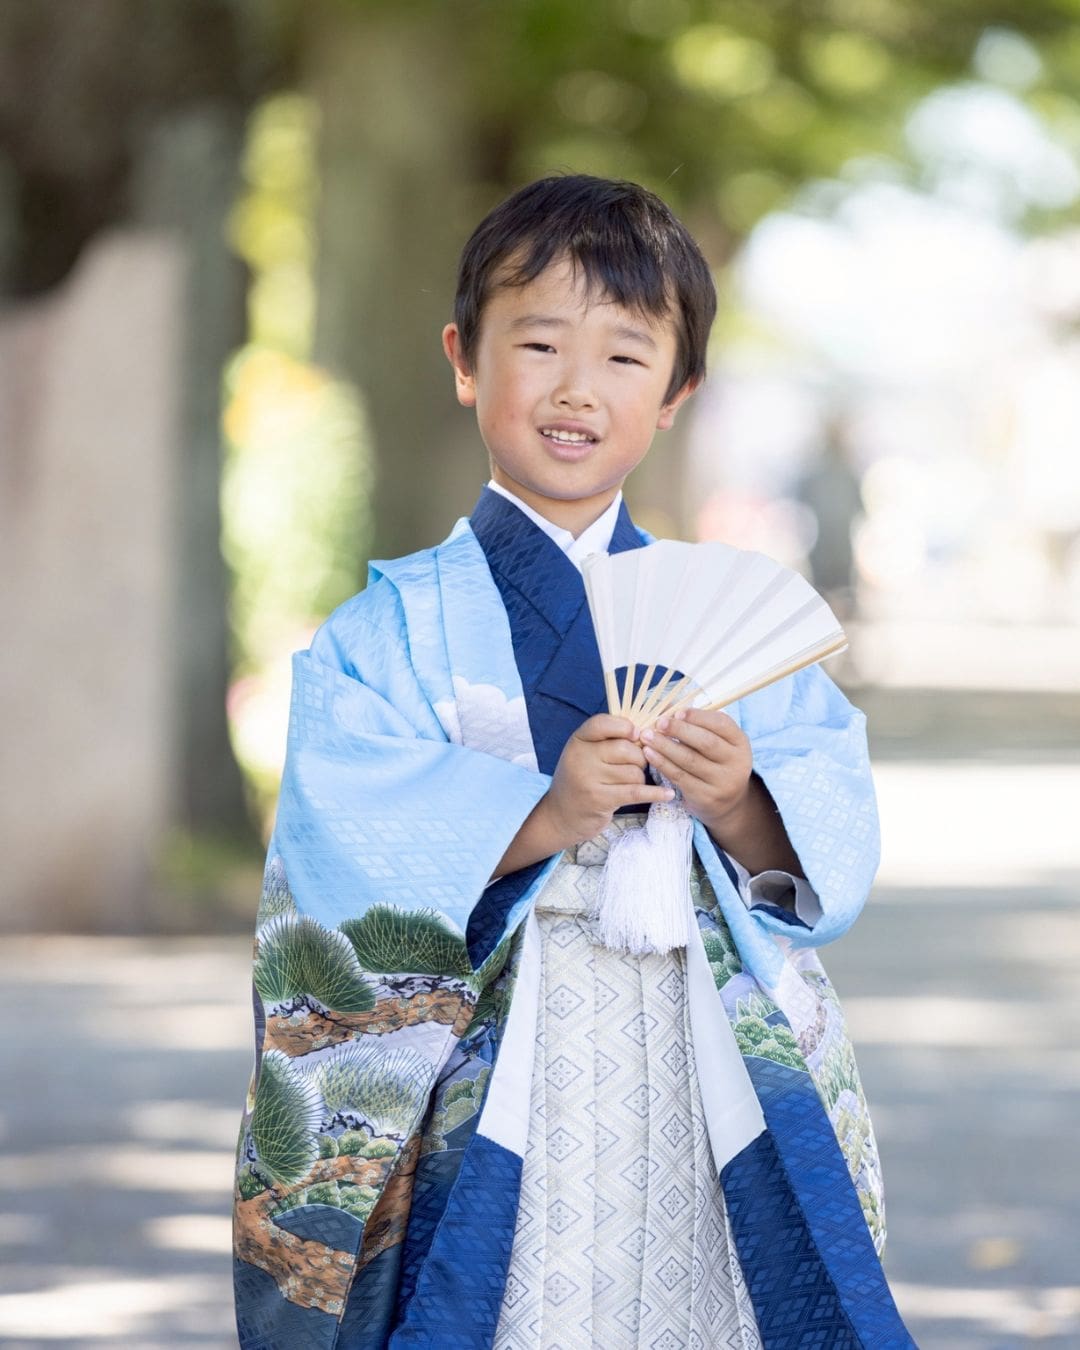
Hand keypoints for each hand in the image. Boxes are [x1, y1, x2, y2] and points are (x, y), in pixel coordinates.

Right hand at [546, 714, 675, 846]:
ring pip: (634, 772)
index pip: (603, 723)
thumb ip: (608, 740)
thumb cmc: (581, 779)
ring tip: (628, 783)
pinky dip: (654, 793)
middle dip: (639, 757)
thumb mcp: (586, 753)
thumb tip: (648, 731)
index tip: (636, 734)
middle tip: (635, 765)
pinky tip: (667, 794)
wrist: (560, 815)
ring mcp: (588, 779)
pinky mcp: (600, 800)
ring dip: (639, 778)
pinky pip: (636, 792)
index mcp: (578, 740)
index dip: (625, 727)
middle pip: (626, 749)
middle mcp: (580, 757)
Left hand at [639, 709, 752, 838]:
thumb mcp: (718, 742)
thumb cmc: (715, 762)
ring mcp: (723, 782)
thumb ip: (699, 725)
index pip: (722, 724)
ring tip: (647, 736)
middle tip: (658, 722)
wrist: (727, 803)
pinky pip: (680, 777)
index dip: (698, 716)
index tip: (677, 712)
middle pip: (706, 742)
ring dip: (665, 746)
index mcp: (740, 742)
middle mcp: (737, 763)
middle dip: (679, 730)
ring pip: (690, 760)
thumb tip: (670, 708)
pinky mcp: (706, 797)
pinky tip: (649, 754)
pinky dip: (662, 764)